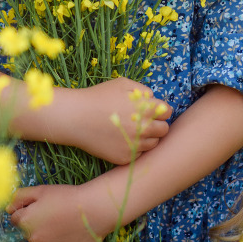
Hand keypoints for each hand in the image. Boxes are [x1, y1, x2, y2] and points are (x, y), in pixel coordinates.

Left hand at [6, 182, 112, 241]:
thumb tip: (7, 208)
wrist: (94, 210)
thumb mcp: (41, 190)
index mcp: (25, 222)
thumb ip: (19, 197)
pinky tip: (67, 239)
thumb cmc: (67, 197)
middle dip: (37, 225)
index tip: (42, 207)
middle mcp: (32, 239)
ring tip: (65, 225)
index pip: (16, 219)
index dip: (28, 211)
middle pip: (29, 232)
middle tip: (56, 215)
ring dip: (48, 237)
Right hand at [54, 78, 171, 164]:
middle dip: (157, 124)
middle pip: (164, 129)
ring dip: (147, 137)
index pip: (167, 112)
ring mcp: (134, 145)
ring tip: (131, 130)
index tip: (151, 109)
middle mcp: (143, 128)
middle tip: (143, 121)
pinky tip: (122, 139)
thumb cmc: (98, 97)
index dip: (160, 109)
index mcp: (145, 108)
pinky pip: (139, 154)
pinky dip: (134, 147)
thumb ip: (143, 90)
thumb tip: (153, 99)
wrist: (75, 118)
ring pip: (153, 143)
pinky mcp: (125, 157)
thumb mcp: (122, 84)